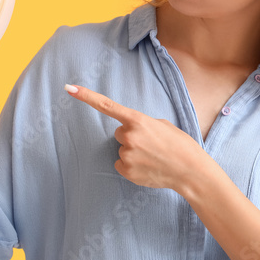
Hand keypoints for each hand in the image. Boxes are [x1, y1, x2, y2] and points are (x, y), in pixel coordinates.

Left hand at [64, 83, 206, 192]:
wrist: (190, 170)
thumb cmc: (180, 145)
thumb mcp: (161, 125)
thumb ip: (141, 124)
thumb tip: (129, 131)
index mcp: (138, 120)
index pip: (106, 105)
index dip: (86, 96)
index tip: (69, 88)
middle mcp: (129, 136)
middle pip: (119, 133)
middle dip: (131, 137)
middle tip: (151, 144)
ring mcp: (126, 155)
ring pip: (122, 150)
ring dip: (134, 152)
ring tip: (153, 157)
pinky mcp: (126, 171)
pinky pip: (121, 165)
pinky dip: (132, 166)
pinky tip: (148, 167)